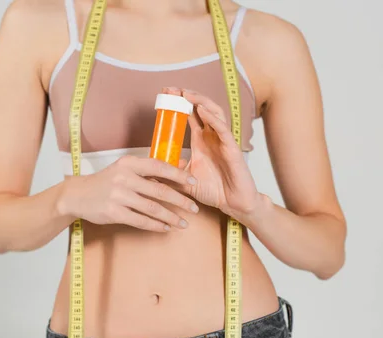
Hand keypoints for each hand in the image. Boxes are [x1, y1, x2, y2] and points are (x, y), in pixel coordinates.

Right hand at [57, 155, 199, 231]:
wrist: (78, 195)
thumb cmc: (107, 181)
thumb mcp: (127, 168)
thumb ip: (153, 167)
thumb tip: (182, 163)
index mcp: (129, 163)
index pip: (159, 167)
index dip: (179, 175)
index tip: (194, 183)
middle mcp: (124, 178)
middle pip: (160, 190)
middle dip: (181, 201)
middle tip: (195, 208)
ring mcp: (118, 196)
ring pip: (152, 208)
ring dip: (171, 217)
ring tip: (184, 223)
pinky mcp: (114, 212)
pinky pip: (140, 220)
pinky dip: (156, 225)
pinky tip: (166, 227)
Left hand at [163, 87, 261, 220]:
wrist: (232, 204)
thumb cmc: (214, 190)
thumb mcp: (185, 180)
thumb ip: (170, 173)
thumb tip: (149, 171)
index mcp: (201, 141)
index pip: (190, 115)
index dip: (179, 103)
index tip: (164, 93)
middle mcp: (212, 137)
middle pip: (201, 108)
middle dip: (187, 96)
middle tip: (171, 89)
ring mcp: (223, 140)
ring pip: (214, 113)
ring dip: (200, 101)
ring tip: (186, 93)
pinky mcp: (232, 149)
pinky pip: (223, 129)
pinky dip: (213, 118)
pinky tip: (202, 110)